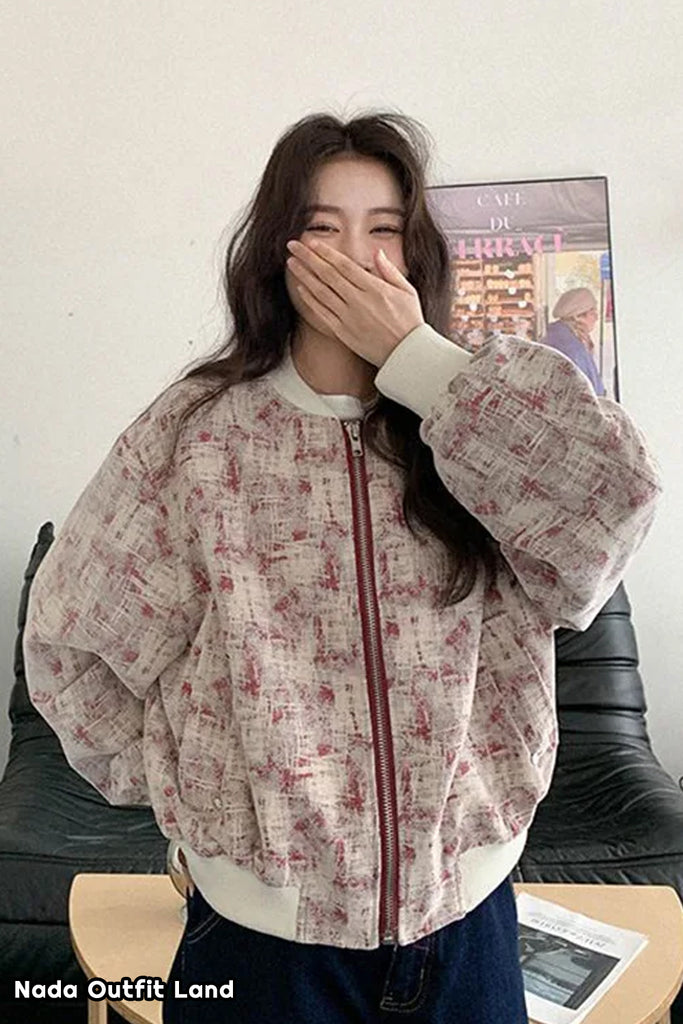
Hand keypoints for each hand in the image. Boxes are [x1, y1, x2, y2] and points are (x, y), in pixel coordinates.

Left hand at [285, 238, 424, 366]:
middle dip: (308, 258)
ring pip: (321, 292)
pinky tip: (302, 288)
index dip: (326, 253)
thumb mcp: (407, 291)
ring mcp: (348, 317)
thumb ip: (389, 271)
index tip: (312, 243)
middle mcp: (358, 301)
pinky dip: (311, 299)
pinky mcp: (343, 332)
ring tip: (292, 264)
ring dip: (304, 276)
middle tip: (293, 246)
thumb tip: (377, 252)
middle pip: (328, 275)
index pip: (344, 266)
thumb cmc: (410, 322)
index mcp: (374, 288)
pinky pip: (323, 313)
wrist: (407, 354)